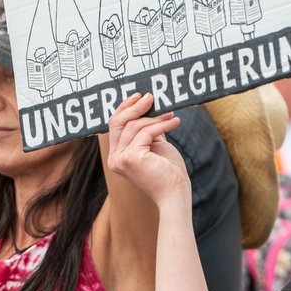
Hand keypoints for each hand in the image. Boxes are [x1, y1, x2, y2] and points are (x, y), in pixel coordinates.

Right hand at [106, 93, 188, 207]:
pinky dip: (161, 124)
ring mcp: (121, 159)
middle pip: (117, 122)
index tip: (141, 96)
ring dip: (155, 117)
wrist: (176, 193)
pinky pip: (146, 132)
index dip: (126, 108)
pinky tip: (175, 122)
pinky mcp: (132, 158)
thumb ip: (147, 129)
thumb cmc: (168, 171)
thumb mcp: (155, 145)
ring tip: (171, 115)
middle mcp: (114, 158)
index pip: (115, 125)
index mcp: (117, 156)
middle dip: (134, 106)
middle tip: (152, 97)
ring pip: (134, 125)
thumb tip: (148, 105)